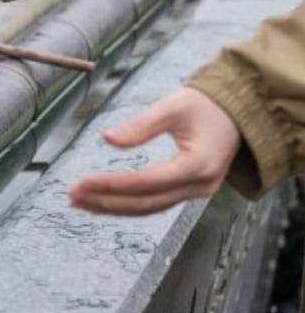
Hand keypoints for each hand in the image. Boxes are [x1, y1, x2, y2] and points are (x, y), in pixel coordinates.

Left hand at [68, 88, 240, 215]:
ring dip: (113, 207)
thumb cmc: (206, 105)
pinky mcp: (189, 191)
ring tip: (79, 202)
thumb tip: (107, 138)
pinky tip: (101, 201)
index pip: (147, 182)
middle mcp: (200, 186)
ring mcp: (197, 192)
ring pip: (149, 208)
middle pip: (146, 202)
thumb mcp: (173, 106)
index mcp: (199, 164)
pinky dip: (127, 204)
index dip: (113, 184)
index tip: (82, 181)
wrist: (239, 113)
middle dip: (107, 201)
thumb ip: (140, 125)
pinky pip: (155, 203)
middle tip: (73, 195)